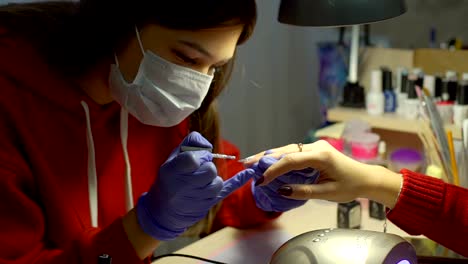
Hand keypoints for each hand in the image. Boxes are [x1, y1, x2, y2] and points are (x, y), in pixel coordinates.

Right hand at [136, 132, 255, 240]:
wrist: (164, 210)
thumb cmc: (169, 178)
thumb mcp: (172, 158)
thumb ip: (190, 144)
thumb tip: (208, 145)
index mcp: (173, 171)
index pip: (193, 159)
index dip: (197, 156)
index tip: (193, 159)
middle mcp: (185, 187)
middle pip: (210, 170)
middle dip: (206, 166)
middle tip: (198, 170)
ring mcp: (198, 198)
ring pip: (217, 181)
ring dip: (212, 177)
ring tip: (202, 179)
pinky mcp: (209, 203)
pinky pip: (227, 190)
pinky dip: (239, 181)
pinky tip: (250, 172)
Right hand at [254, 140, 401, 207]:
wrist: (366, 178)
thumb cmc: (350, 186)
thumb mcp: (328, 193)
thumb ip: (304, 191)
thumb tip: (281, 190)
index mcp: (321, 155)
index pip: (291, 160)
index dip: (274, 170)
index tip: (262, 180)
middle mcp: (315, 146)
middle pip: (285, 150)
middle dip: (264, 158)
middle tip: (246, 164)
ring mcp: (313, 147)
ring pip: (286, 149)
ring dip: (269, 157)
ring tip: (250, 163)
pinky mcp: (312, 151)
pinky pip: (292, 153)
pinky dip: (278, 158)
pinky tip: (266, 163)